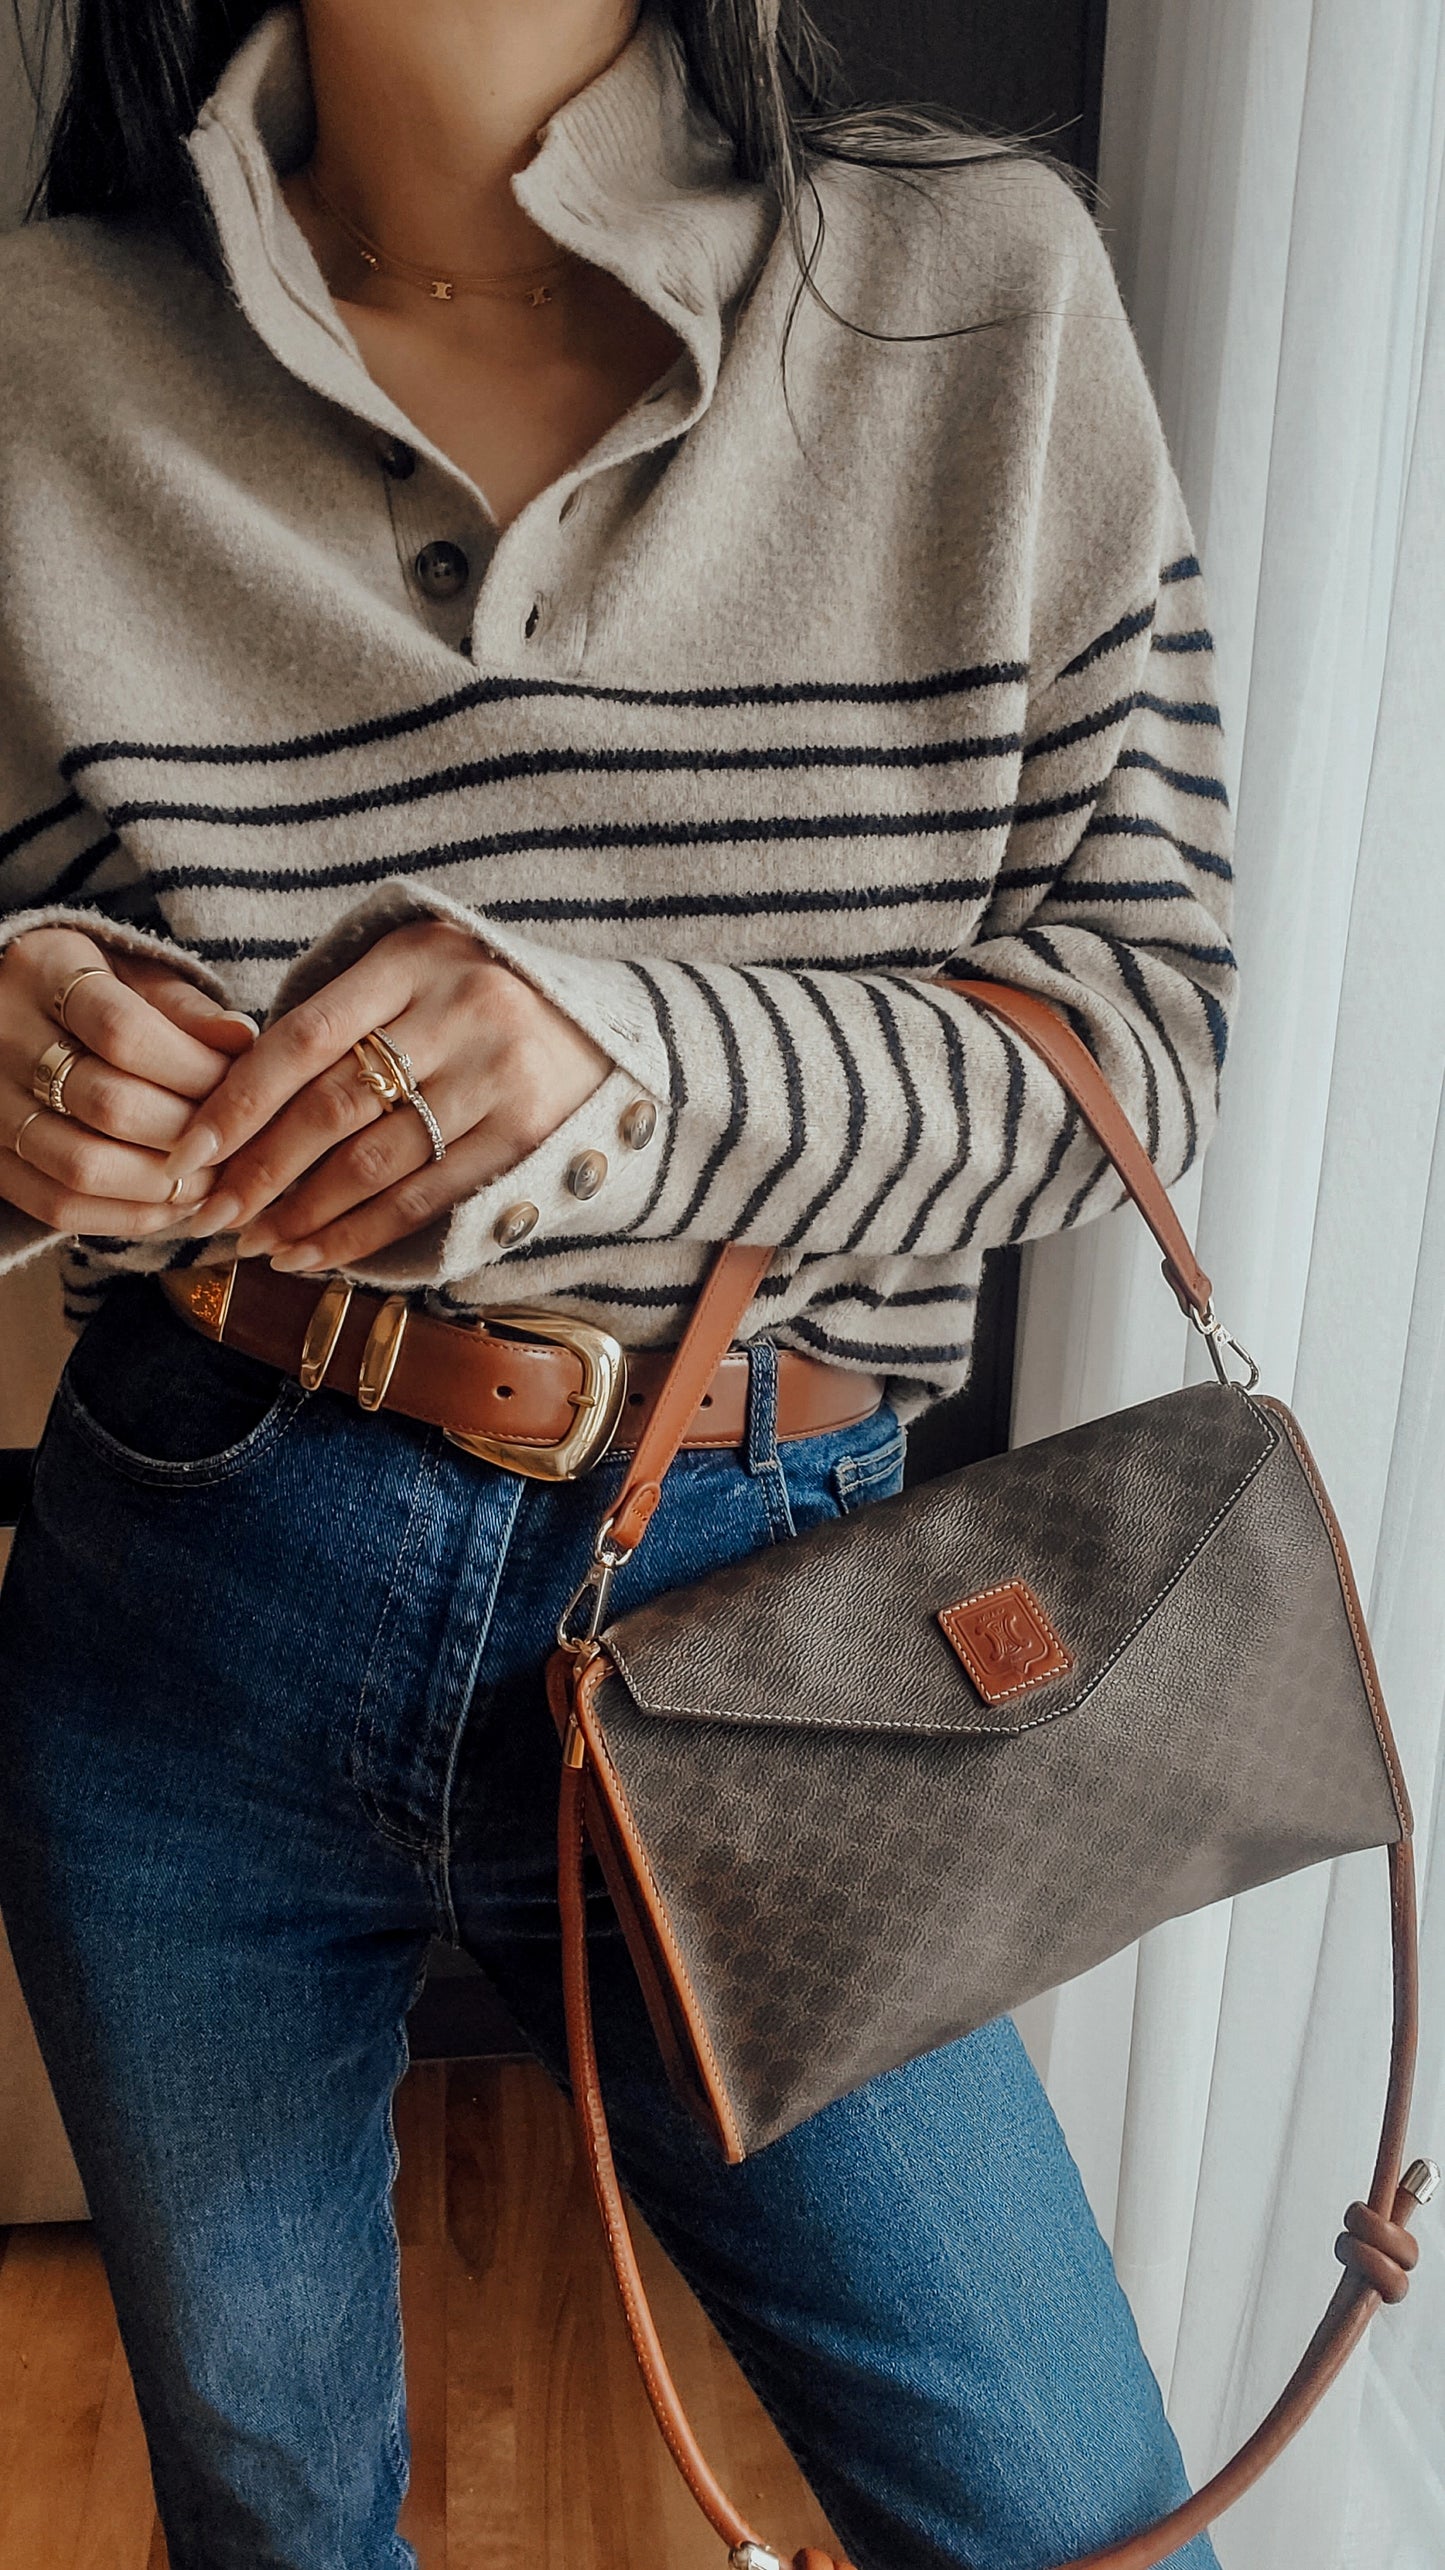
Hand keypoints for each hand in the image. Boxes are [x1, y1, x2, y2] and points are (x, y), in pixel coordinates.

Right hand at [0, 929, 256, 1236]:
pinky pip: (59, 1207)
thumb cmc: (94, 996)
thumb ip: (186, 1009)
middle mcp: (4, 1039)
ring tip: (213, 1178)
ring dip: (164, 1184)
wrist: (11, 1018)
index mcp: (43, 973)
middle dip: (189, 1131)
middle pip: (108, 1104)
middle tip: (237, 1141)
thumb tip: (242, 1039)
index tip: (238, 1085)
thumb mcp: (135, 979)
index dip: (192, 1069)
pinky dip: (129, 1217)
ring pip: (82, 1166)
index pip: (123, 1031)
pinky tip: (174, 1204)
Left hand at [168, 920, 611, 1270]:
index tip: (190, 1151)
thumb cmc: (472, 1002)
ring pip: (377, 1161)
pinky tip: (317, 1253)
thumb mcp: (411, 976)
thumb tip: (232, 1104)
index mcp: (414, 956)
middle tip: (212, 1213)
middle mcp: (461, 1009)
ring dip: (305, 1212)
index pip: (304, 1036)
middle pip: (334, 1105)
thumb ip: (339, 1017)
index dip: (239, 1101)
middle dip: (261, 1170)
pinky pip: (425, 1196)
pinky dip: (362, 1232)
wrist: (605, 1024)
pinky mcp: (524, 1134)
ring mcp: (500, 1074)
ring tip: (257, 1243)